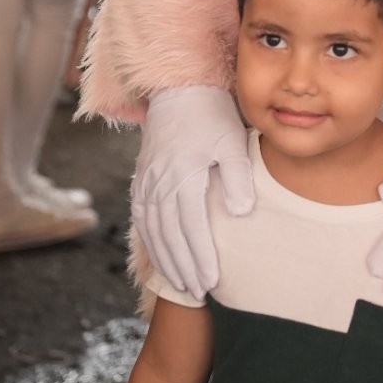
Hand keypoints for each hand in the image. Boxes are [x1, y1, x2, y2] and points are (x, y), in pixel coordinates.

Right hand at [132, 84, 253, 297]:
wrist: (178, 89)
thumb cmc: (212, 115)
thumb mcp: (232, 141)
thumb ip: (238, 177)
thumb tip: (241, 213)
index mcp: (183, 174)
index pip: (191, 227)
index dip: (201, 257)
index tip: (212, 282)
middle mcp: (159, 182)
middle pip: (169, 236)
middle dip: (183, 267)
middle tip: (199, 293)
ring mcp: (146, 181)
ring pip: (152, 231)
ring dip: (166, 260)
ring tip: (182, 283)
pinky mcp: (141, 178)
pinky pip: (142, 218)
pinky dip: (151, 242)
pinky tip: (161, 256)